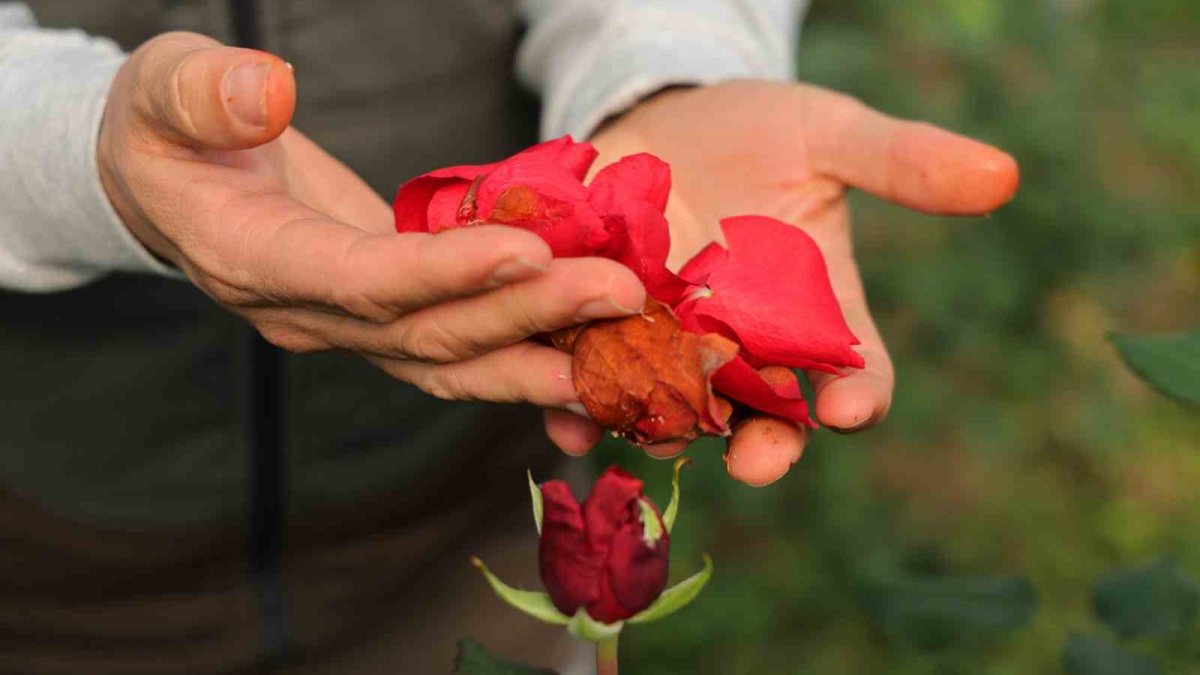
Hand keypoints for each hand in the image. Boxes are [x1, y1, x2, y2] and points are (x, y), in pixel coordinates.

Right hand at [99, 32, 643, 408]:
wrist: (171, 185)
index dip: (442, 274)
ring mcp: (351, 327)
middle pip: (429, 334)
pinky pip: (462, 355)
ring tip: (628, 350)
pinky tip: (594, 376)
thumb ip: (205, 93)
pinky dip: (528, 365)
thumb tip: (264, 93)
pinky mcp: (389, 319)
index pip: (360, 280)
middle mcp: (309, 314)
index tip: (527, 252)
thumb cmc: (167, 129)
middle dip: (526, 316)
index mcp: (254, 261)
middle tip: (618, 292)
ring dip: (542, 359)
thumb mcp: (164, 87)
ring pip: (454, 363)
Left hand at [545, 81, 1017, 482]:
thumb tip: (1003, 174)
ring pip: (677, 413)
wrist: (665, 116)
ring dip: (666, 431)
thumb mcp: (829, 134)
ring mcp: (674, 346)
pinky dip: (578, 407)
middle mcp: (749, 347)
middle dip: (764, 446)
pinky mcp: (605, 330)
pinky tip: (567, 419)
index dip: (857, 398)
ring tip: (654, 433)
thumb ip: (901, 161)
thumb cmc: (759, 129)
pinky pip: (593, 384)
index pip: (854, 375)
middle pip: (766, 420)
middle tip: (755, 463)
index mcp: (816, 314)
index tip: (850, 408)